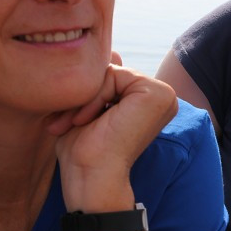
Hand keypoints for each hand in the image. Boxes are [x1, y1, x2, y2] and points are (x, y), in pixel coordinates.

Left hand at [50, 63, 177, 210]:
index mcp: (150, 101)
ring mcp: (164, 94)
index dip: (86, 95)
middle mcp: (163, 97)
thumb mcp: (87, 109)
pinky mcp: (158, 93)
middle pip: (111, 72)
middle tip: (67, 122)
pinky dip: (94, 97)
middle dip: (83, 95)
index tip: (70, 121)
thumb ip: (100, 82)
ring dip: (85, 98)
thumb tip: (112, 52)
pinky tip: (90, 120)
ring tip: (75, 123)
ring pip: (109, 73)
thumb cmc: (85, 152)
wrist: (92, 177)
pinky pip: (113, 75)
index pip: (111, 77)